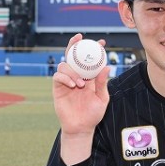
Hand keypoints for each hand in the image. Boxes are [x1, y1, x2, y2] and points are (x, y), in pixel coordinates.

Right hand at [53, 34, 110, 163]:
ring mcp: (66, 81)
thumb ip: (102, 83)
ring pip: (64, 65)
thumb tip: (107, 67)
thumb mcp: (102, 98)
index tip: (101, 42)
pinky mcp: (58, 88)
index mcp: (89, 77)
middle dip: (74, 44)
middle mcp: (77, 76)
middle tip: (80, 38)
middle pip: (72, 56)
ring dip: (72, 71)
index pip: (90, 60)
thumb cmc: (93, 114)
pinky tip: (73, 85)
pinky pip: (58, 77)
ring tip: (80, 83)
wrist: (81, 127)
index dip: (94, 49)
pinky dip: (65, 78)